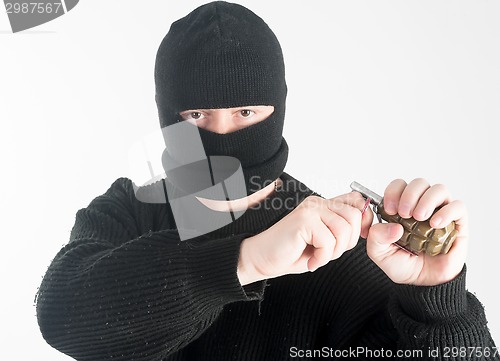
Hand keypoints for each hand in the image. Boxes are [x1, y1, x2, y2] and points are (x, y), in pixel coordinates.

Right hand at [237, 193, 372, 284]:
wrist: (262, 259)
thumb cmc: (292, 253)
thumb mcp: (325, 241)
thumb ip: (342, 231)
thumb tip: (368, 224)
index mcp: (324, 205)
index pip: (357, 202)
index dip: (362, 221)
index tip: (351, 240)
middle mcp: (318, 203)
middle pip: (355, 217)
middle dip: (348, 242)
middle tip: (329, 253)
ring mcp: (310, 210)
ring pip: (344, 230)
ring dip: (334, 251)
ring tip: (318, 256)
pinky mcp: (303, 220)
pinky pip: (328, 241)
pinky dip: (322, 258)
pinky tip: (311, 260)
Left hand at [366, 178, 467, 285]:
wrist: (424, 283)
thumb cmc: (402, 264)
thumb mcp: (379, 253)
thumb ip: (376, 237)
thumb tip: (393, 225)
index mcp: (402, 207)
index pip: (399, 185)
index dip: (393, 192)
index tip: (389, 209)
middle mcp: (422, 205)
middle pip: (419, 183)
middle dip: (409, 194)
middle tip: (403, 213)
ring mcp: (441, 212)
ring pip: (439, 189)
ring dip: (427, 200)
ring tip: (419, 218)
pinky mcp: (458, 223)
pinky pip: (458, 206)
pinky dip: (446, 212)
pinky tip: (435, 225)